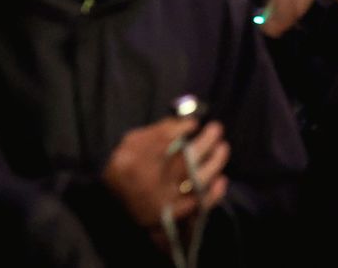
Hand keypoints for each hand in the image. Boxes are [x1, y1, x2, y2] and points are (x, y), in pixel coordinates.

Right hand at [103, 118, 229, 229]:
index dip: (182, 129)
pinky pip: (197, 205)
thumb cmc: (126, 168)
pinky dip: (211, 194)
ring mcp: (163, 201)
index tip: (195, 122)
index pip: (162, 141)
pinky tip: (221, 181)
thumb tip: (189, 122)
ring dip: (214, 163)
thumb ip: (158, 131)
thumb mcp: (131, 143)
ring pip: (196, 181)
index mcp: (134, 162)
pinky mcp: (172, 216)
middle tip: (216, 129)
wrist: (114, 206)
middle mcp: (149, 182)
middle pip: (185, 160)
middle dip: (206, 142)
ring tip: (223, 148)